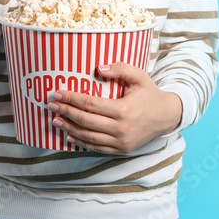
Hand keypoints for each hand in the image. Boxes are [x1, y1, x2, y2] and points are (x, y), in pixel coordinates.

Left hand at [48, 62, 182, 153]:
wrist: (167, 116)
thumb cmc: (150, 94)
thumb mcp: (139, 76)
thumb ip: (119, 68)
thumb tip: (98, 69)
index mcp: (123, 110)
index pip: (90, 104)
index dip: (71, 99)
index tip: (57, 94)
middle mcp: (121, 128)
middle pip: (86, 121)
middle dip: (66, 112)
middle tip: (51, 105)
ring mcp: (121, 142)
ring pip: (88, 136)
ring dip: (69, 128)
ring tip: (55, 120)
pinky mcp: (121, 150)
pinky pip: (96, 147)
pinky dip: (81, 142)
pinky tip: (69, 134)